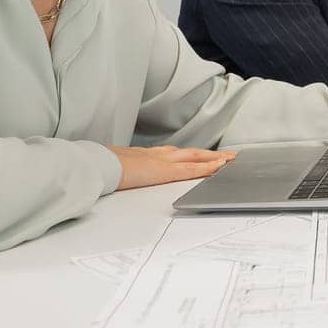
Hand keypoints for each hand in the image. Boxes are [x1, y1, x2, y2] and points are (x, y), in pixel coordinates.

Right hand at [109, 145, 236, 190]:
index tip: (198, 155)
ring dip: (212, 158)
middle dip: (207, 154)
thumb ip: (123, 170)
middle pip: (189, 153)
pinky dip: (207, 168)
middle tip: (225, 155)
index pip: (173, 153)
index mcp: (145, 155)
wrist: (98, 164)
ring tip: (228, 159)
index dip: (188, 154)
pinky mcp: (166, 171)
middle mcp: (157, 154)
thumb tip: (118, 174)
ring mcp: (163, 161)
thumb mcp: (114, 167)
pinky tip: (219, 167)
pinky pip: (192, 169)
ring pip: (195, 157)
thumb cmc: (102, 167)